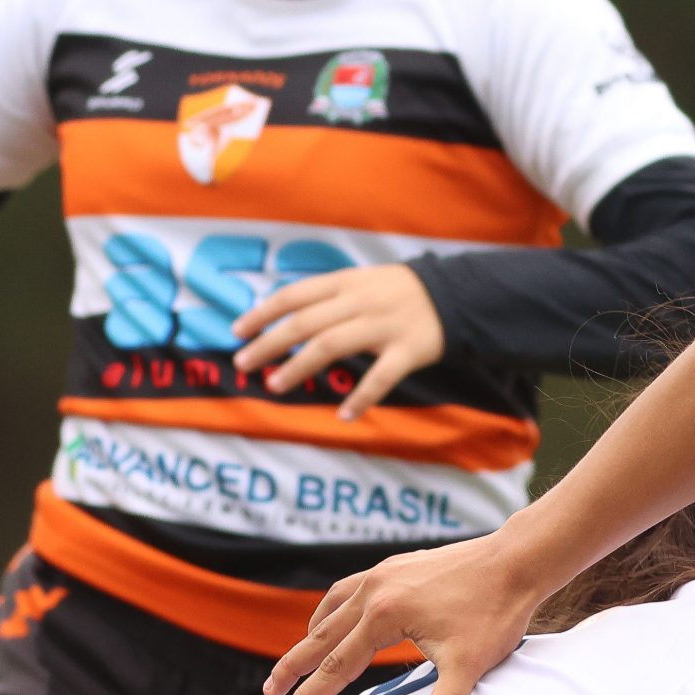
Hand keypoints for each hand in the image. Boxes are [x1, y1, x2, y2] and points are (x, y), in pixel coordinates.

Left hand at [231, 263, 443, 420]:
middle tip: (243, 364)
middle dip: (270, 343)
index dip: (263, 313)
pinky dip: (361, 397)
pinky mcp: (408, 351)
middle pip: (306, 323)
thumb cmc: (399, 292)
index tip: (237, 331)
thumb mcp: (362, 280)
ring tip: (276, 385)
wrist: (456, 295)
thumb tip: (281, 312)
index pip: (295, 295)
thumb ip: (327, 294)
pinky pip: (381, 378)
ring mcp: (384, 326)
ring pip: (332, 345)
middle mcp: (361, 302)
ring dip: (300, 367)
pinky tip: (344, 414)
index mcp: (347, 282)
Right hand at [263, 530, 539, 694]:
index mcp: (384, 616)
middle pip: (321, 636)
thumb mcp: (470, 665)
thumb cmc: (495, 613)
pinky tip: (338, 618)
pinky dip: (333, 607)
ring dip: (311, 635)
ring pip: (332, 607)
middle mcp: (374, 590)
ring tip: (297, 659)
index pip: (336, 667)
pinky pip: (350, 587)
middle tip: (271, 692)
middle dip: (294, 667)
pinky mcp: (397, 564)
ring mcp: (383, 572)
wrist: (517, 561)